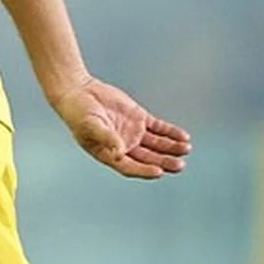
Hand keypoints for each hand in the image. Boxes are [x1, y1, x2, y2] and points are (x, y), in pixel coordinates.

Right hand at [51, 77, 190, 178]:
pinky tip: (183, 137)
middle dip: (165, 162)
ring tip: (185, 149)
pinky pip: (158, 128)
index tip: (159, 171)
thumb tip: (119, 152)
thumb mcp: (90, 126)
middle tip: (180, 165)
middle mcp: (124, 146)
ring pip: (156, 144)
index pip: (130, 167)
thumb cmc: (78, 113)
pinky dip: (170, 132)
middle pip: (148, 158)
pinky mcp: (138, 119)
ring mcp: (133, 133)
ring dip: (171, 147)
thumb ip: (107, 138)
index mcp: (110, 154)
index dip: (145, 170)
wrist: (79, 92)